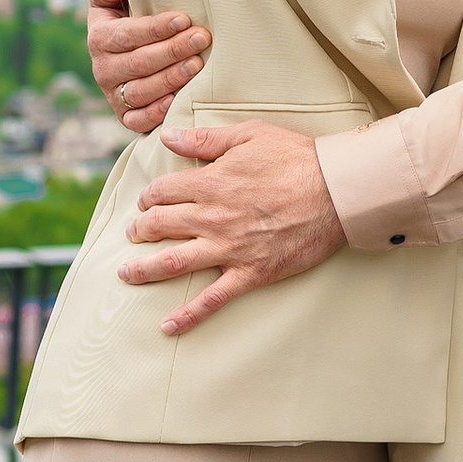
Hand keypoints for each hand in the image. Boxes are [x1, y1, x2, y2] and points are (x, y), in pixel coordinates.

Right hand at [86, 0, 211, 133]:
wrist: (123, 52)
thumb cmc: (124, 18)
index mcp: (99, 38)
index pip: (127, 35)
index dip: (155, 28)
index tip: (182, 19)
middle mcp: (103, 70)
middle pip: (139, 63)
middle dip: (172, 50)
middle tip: (201, 38)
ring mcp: (114, 95)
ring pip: (142, 91)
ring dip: (171, 78)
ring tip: (197, 64)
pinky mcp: (126, 116)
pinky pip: (139, 120)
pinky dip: (157, 112)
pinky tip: (178, 99)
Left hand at [119, 121, 344, 335]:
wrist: (336, 191)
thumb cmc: (296, 158)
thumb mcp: (249, 135)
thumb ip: (206, 139)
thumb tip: (168, 137)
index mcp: (211, 184)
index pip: (162, 192)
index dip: (148, 197)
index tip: (146, 201)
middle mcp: (212, 218)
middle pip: (160, 226)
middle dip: (140, 229)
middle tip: (133, 233)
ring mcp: (229, 249)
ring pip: (173, 263)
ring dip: (144, 270)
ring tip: (126, 274)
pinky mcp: (250, 273)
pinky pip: (213, 299)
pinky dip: (188, 315)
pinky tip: (167, 326)